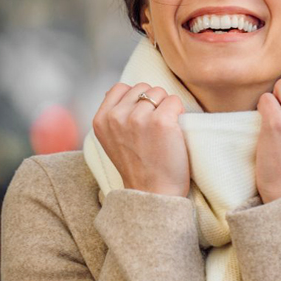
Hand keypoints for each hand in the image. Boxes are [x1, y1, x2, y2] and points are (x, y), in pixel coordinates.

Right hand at [92, 82, 189, 196]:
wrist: (153, 193)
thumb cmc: (138, 166)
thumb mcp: (111, 139)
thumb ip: (112, 114)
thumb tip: (115, 89)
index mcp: (101, 120)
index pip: (120, 88)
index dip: (136, 99)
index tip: (142, 119)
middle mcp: (117, 117)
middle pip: (143, 88)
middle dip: (152, 102)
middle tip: (155, 128)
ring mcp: (138, 118)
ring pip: (159, 92)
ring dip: (166, 106)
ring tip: (164, 130)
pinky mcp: (161, 122)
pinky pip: (175, 101)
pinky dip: (179, 112)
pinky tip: (175, 131)